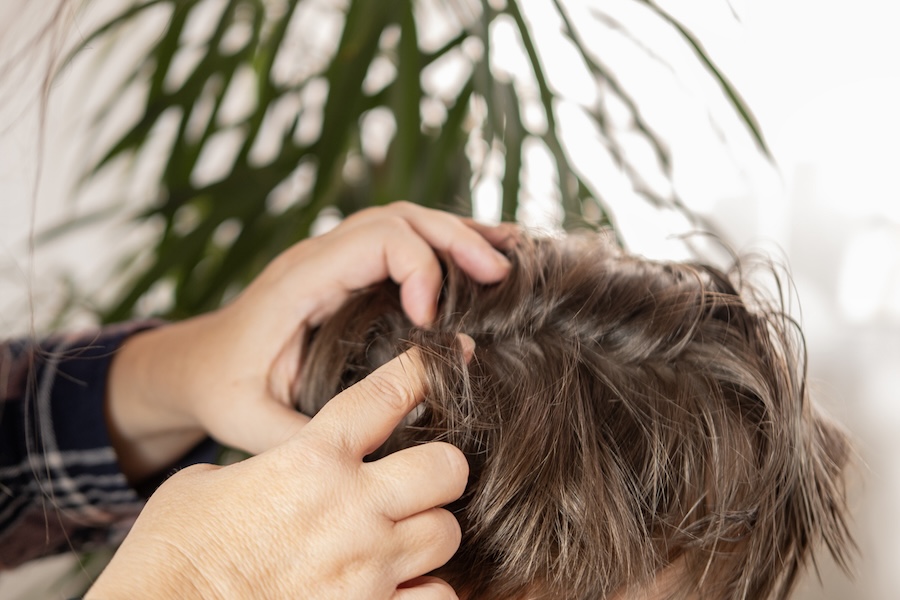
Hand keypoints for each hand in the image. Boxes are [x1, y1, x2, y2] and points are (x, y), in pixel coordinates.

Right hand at [90, 342, 472, 599]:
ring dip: (430, 533)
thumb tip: (276, 472)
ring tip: (406, 539)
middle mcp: (352, 507)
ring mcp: (366, 567)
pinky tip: (403, 587)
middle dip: (441, 470)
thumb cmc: (169, 552)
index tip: (436, 364)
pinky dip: (427, 591)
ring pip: (447, 533)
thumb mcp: (207, 484)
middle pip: (447, 467)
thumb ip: (264, 468)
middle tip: (421, 481)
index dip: (421, 372)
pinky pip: (439, 597)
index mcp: (311, 459)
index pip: (386, 396)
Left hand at [105, 202, 514, 481]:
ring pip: (404, 221)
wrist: (194, 364)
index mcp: (299, 282)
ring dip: (457, 235)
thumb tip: (383, 449)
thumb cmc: (223, 391)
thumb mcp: (253, 424)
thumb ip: (310, 436)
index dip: (418, 269)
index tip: (434, 323)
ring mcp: (332, 258)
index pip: (374, 242)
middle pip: (398, 219)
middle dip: (455, 241)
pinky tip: (481, 257)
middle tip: (502, 275)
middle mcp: (318, 258)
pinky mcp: (345, 271)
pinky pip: (400, 241)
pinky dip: (442, 246)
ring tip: (510, 257)